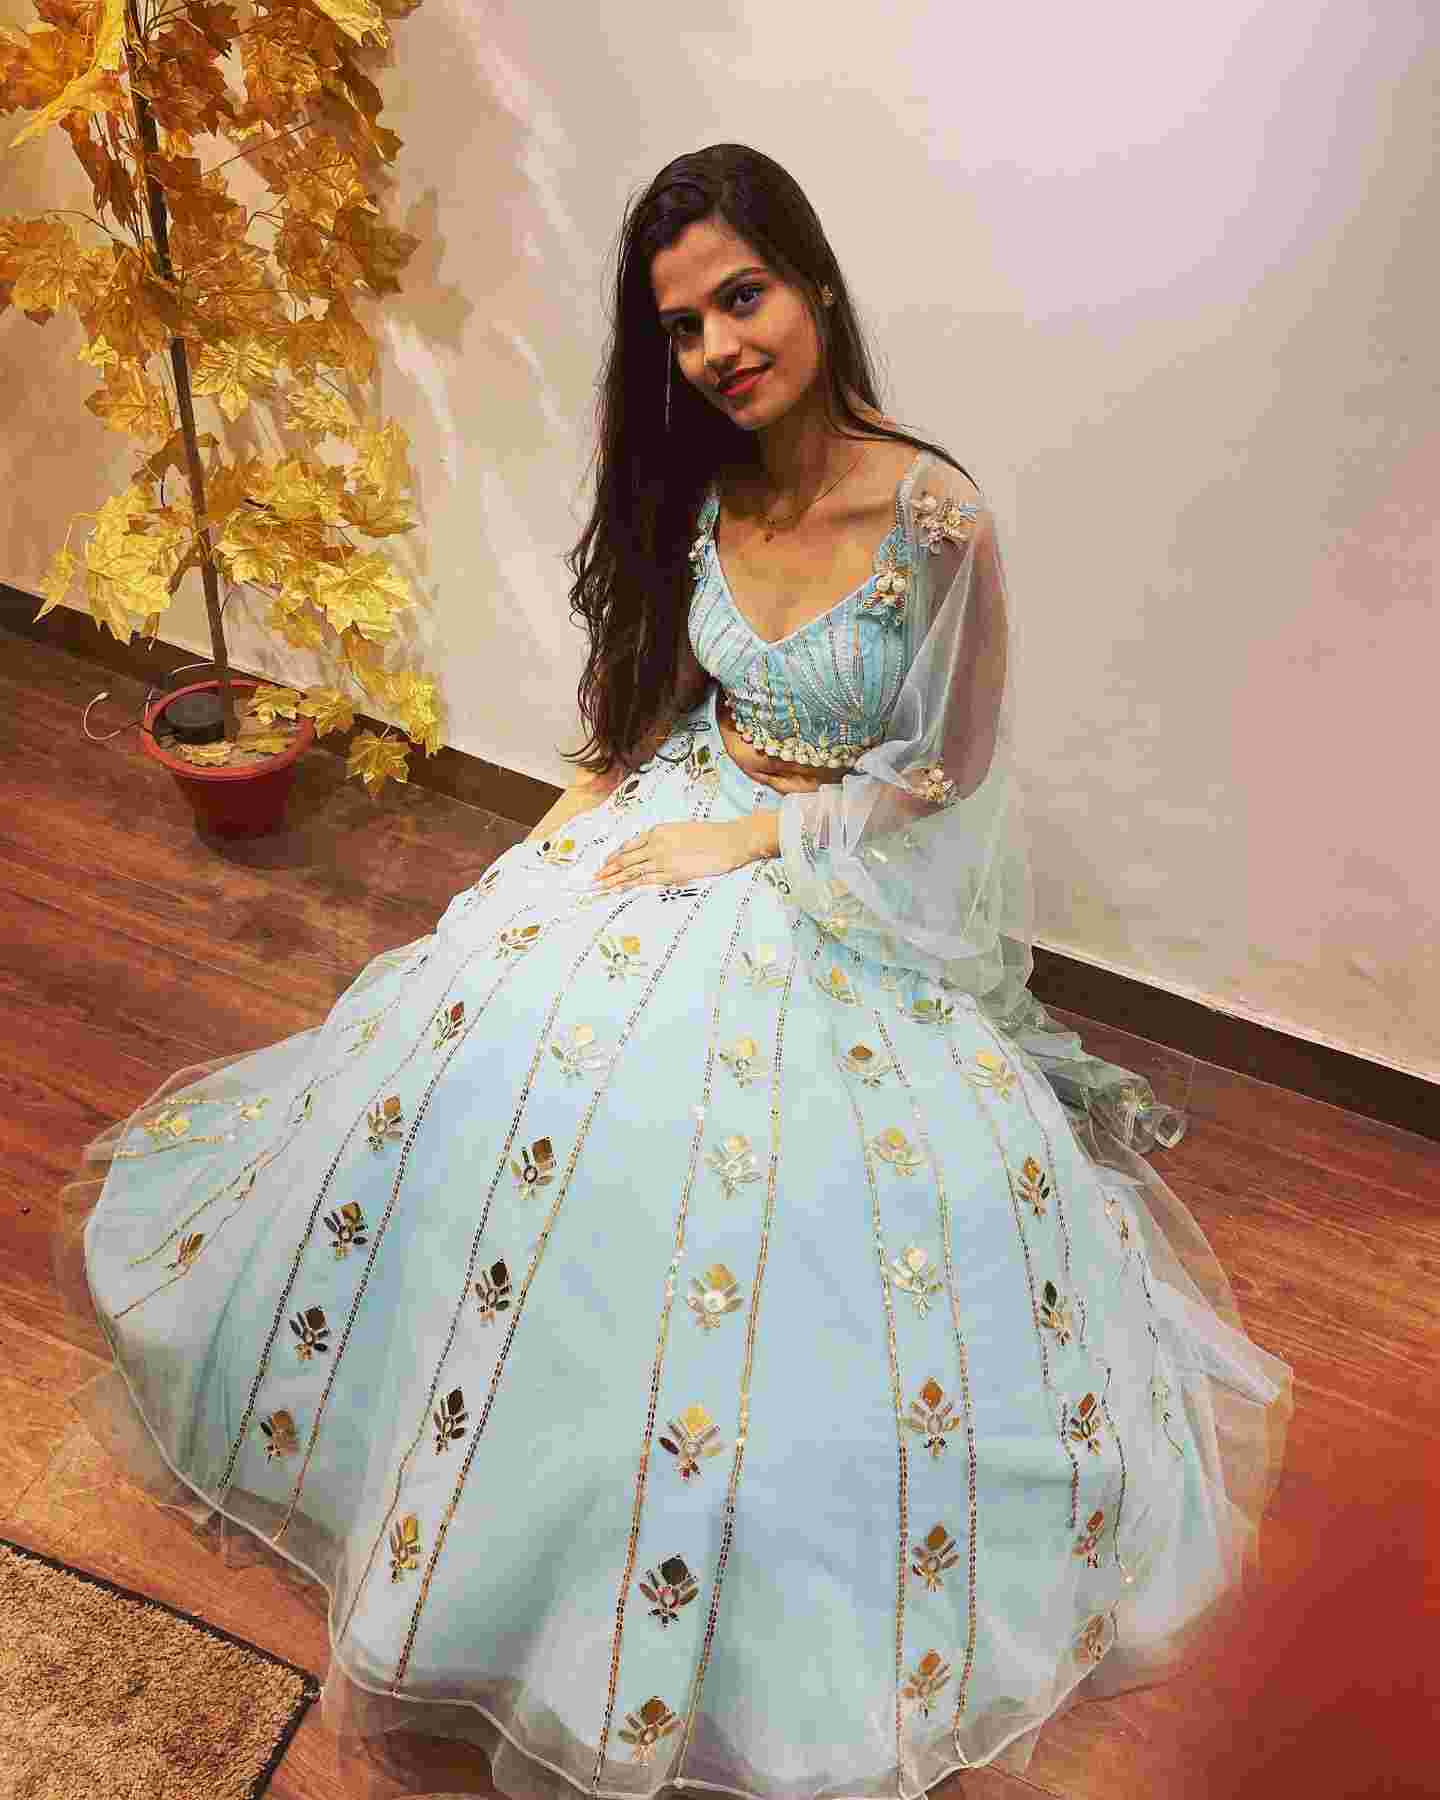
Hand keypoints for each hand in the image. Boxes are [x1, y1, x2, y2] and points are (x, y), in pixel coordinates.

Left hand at [594, 818, 758, 891]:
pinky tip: (619, 889)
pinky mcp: (672, 874)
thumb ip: (664, 840)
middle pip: (625, 859)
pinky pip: (645, 880)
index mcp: (658, 831)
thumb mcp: (682, 831)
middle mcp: (656, 844)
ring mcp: (662, 860)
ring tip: (600, 886)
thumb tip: (653, 851)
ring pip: (631, 871)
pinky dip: (630, 885)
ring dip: (614, 880)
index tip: (606, 863)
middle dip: (608, 869)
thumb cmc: (710, 836)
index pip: (629, 845)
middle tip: (594, 878)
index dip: (615, 856)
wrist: (728, 841)